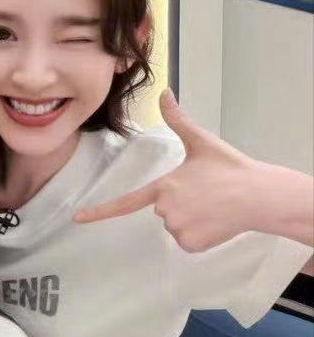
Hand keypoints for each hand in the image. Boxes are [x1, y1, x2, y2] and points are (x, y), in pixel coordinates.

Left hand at [74, 88, 266, 250]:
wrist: (259, 195)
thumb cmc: (230, 168)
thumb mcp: (201, 142)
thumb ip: (178, 120)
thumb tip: (164, 92)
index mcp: (164, 186)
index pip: (125, 202)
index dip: (100, 212)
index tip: (77, 219)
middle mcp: (165, 209)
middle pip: (163, 208)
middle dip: (181, 202)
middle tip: (206, 192)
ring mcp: (178, 229)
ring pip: (176, 225)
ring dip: (191, 218)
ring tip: (213, 206)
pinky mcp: (191, 244)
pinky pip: (188, 240)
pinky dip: (200, 234)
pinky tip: (216, 221)